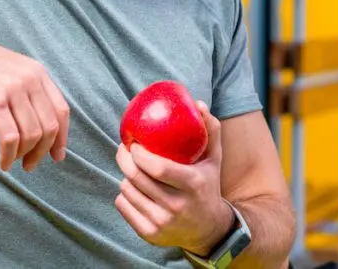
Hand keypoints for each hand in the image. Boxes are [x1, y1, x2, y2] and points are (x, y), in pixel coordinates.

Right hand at [0, 24, 69, 171]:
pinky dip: (9, 155)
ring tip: (13, 161)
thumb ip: (30, 89)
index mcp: (38, 72)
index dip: (61, 138)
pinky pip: (10, 138)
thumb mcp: (13, 69)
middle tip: (30, 165)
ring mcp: (13, 91)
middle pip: (49, 127)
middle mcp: (30, 80)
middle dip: (42, 152)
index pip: (61, 111)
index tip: (57, 156)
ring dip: (24, 155)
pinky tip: (3, 162)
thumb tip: (41, 123)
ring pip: (31, 135)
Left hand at [115, 100, 234, 254]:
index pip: (157, 168)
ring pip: (127, 190)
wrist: (210, 231)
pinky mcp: (150, 235)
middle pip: (137, 178)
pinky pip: (123, 206)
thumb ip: (210, 130)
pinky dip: (124, 195)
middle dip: (124, 159)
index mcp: (193, 185)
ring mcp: (162, 223)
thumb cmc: (208, 186)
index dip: (139, 153)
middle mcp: (177, 207)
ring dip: (125, 175)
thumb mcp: (214, 159)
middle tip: (124, 149)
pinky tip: (133, 189)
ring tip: (132, 168)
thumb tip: (198, 103)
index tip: (134, 143)